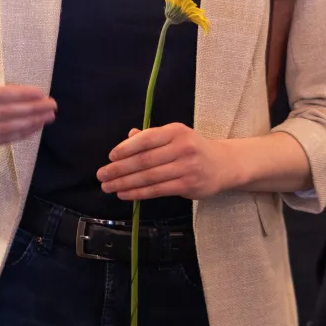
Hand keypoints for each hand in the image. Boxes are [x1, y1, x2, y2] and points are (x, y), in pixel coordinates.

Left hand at [96, 123, 233, 200]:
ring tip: (108, 186)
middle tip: (102, 175)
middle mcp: (182, 147)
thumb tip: (128, 137)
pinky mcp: (188, 185)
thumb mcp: (175, 136)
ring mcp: (186, 167)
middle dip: (119, 169)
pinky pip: (157, 190)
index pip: (146, 139)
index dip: (126, 148)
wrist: (224, 164)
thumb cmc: (194, 147)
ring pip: (149, 177)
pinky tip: (125, 193)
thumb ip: (152, 136)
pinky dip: (138, 193)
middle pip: (144, 160)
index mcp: (176, 131)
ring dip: (125, 183)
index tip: (110, 156)